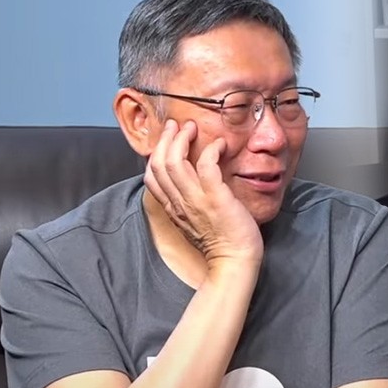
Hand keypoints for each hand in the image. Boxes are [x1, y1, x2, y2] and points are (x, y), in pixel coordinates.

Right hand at [144, 119, 263, 269]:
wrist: (235, 261)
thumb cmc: (223, 243)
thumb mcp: (196, 222)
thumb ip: (189, 204)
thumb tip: (193, 187)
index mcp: (174, 209)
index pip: (151, 177)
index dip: (155, 154)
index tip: (167, 140)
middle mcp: (180, 203)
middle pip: (159, 163)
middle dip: (166, 139)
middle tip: (177, 126)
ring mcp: (196, 200)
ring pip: (175, 161)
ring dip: (183, 139)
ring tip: (192, 128)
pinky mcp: (216, 197)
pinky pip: (206, 165)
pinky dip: (211, 149)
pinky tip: (220, 145)